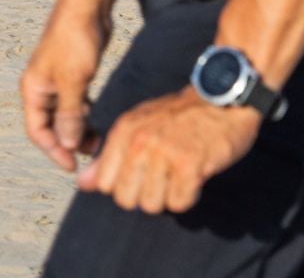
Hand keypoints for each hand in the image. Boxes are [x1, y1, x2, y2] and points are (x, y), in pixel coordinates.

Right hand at [19, 0, 111, 171]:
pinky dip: (85, 115)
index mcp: (33, 89)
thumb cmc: (74, 40)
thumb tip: (68, 145)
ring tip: (99, 142)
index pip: (36, 131)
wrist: (87, 7)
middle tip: (91, 155)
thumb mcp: (73, 82)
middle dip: (68, 143)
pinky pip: (76, 104)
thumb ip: (69, 115)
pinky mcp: (74, 76)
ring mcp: (58, 81)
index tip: (73, 166)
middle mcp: (41, 87)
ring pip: (65, 116)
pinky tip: (99, 122)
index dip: (53, 151)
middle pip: (50, 126)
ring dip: (79, 130)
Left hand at [75, 87, 261, 212]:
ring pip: (151, 205)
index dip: (122, 187)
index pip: (104, 184)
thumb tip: (82, 184)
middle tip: (162, 179)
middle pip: (126, 200)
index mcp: (123, 131)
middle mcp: (140, 141)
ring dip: (167, 198)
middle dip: (144, 197)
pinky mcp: (190, 164)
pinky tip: (193, 178)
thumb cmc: (179, 117)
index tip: (140, 176)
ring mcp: (164, 152)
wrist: (221, 98)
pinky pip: (179, 203)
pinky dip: (187, 197)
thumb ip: (108, 157)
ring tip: (177, 176)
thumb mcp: (137, 127)